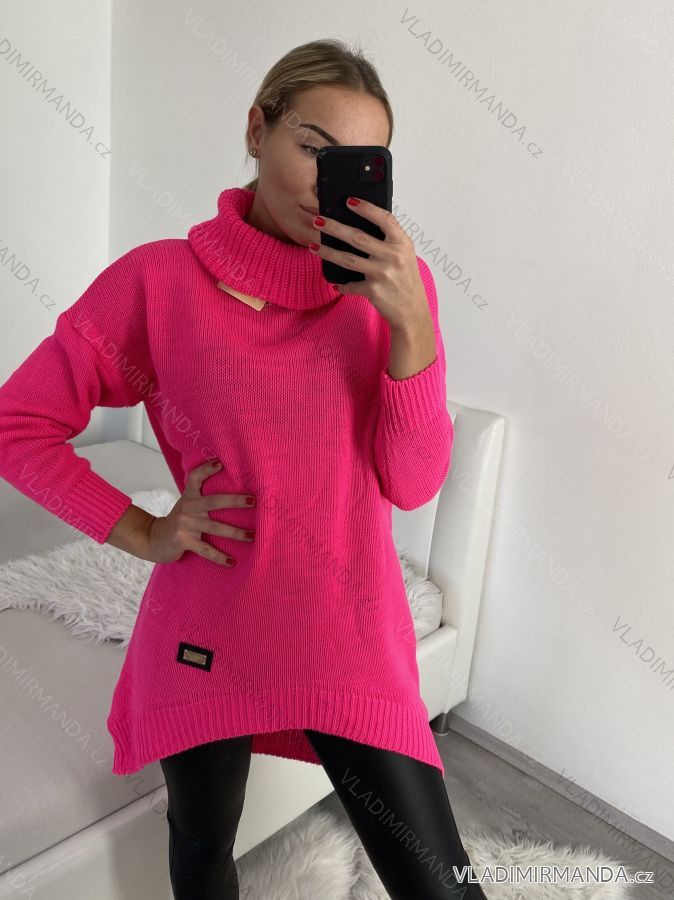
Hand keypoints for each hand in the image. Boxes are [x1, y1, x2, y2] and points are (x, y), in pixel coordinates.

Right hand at [145, 460, 255, 565]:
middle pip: (214, 501)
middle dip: (235, 501)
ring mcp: (185, 524)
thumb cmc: (179, 521)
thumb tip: (231, 491)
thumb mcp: (187, 504)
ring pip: (215, 527)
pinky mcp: (183, 541)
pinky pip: (205, 550)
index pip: (195, 477)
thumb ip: (202, 496)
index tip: (221, 464)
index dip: (207, 469)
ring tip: (252, 536)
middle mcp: (188, 507)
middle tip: (253, 501)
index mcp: (189, 496)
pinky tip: (232, 562)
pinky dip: (219, 557)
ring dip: (235, 533)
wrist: (154, 539)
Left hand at [308, 197, 429, 331]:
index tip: (349, 201)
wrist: (412, 310)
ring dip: (327, 252)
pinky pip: (350, 284)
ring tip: (313, 246)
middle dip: (334, 227)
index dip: (366, 208)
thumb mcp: (405, 254)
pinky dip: (341, 284)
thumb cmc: (406, 279)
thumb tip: (359, 224)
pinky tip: (334, 282)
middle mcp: (393, 256)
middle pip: (357, 237)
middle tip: (317, 220)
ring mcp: (382, 273)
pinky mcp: (373, 290)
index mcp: (402, 243)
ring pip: (347, 259)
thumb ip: (389, 240)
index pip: (384, 219)